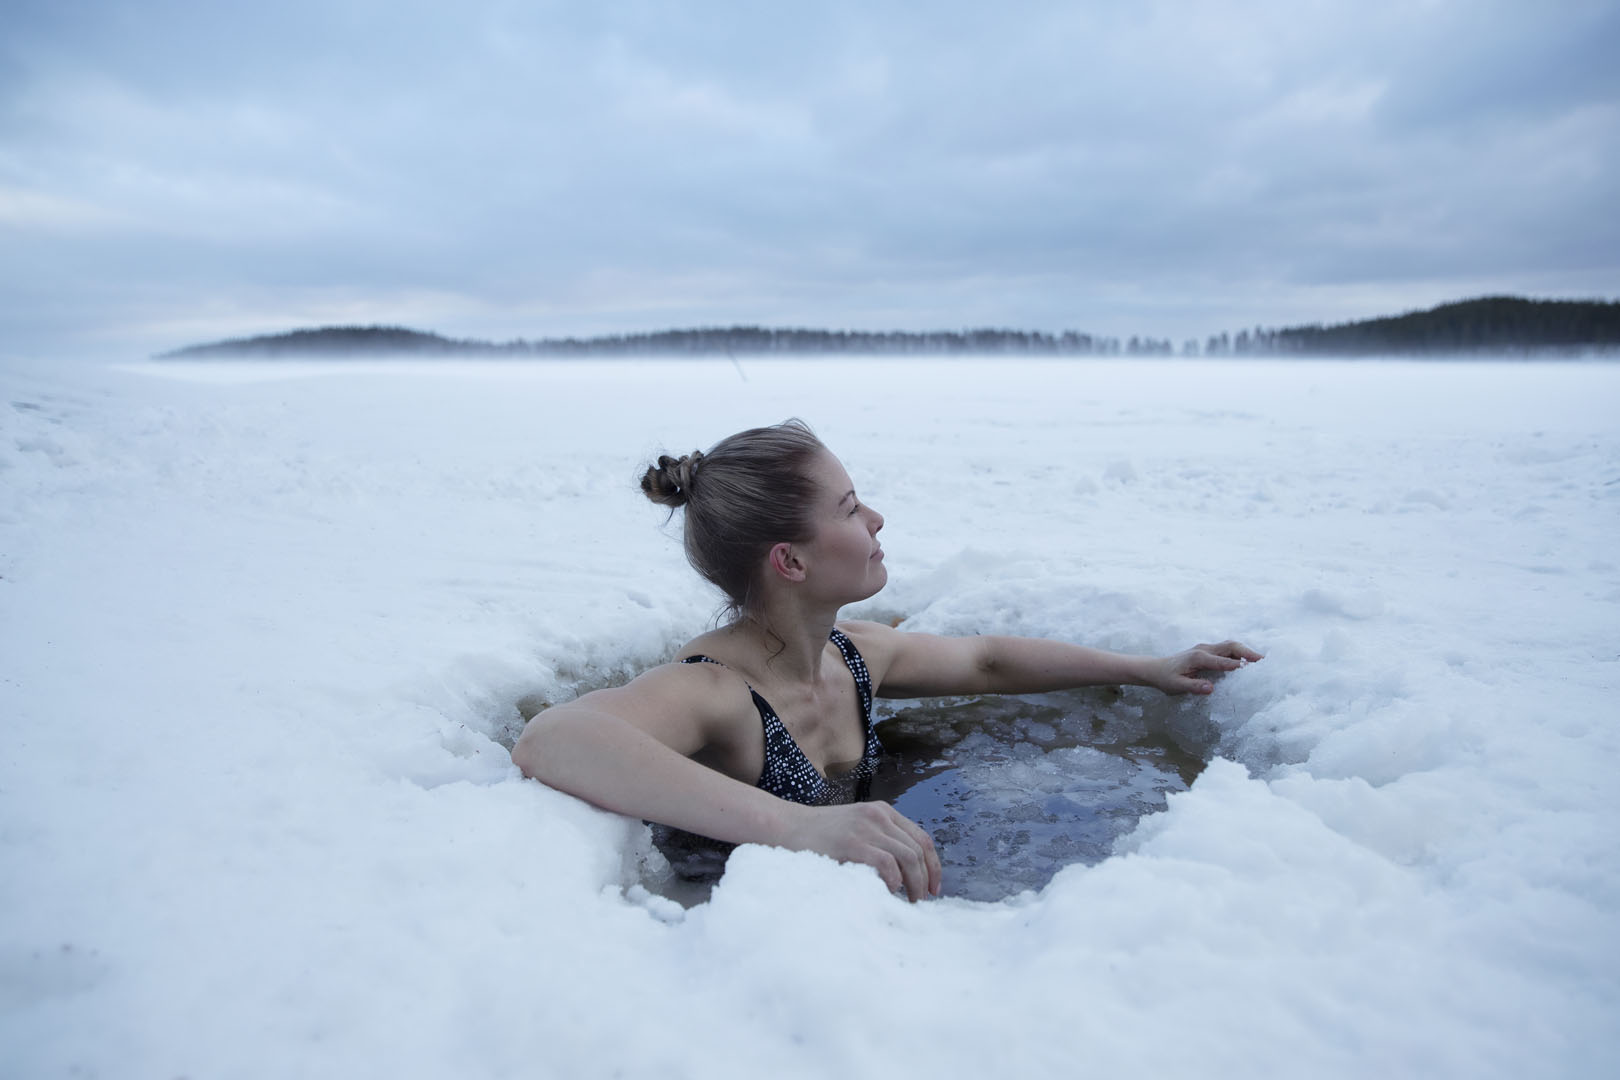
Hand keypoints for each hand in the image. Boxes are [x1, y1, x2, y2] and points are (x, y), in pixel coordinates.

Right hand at [777, 800, 941, 900]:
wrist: (786, 827)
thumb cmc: (820, 836)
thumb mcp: (857, 828)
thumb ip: (880, 840)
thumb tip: (907, 875)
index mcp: (883, 812)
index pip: (922, 838)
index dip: (934, 865)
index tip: (934, 888)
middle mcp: (879, 816)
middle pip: (919, 849)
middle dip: (926, 879)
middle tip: (922, 901)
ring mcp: (866, 828)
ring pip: (909, 857)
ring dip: (915, 884)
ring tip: (910, 901)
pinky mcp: (853, 843)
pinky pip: (887, 864)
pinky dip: (894, 881)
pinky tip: (889, 891)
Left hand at [1146, 640, 1262, 694]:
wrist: (1156, 668)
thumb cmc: (1166, 679)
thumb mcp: (1177, 686)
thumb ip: (1194, 687)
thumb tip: (1211, 688)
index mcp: (1197, 657)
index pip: (1221, 661)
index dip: (1236, 665)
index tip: (1252, 670)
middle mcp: (1204, 649)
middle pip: (1230, 646)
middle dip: (1247, 652)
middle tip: (1263, 661)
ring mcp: (1206, 648)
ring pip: (1230, 645)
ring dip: (1245, 651)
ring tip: (1261, 661)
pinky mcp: (1208, 651)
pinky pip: (1227, 649)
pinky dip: (1239, 652)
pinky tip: (1248, 661)